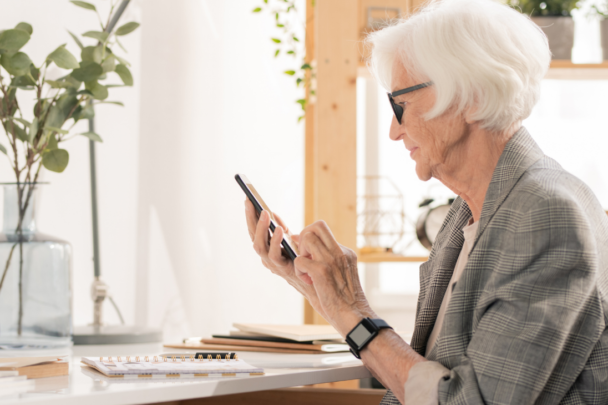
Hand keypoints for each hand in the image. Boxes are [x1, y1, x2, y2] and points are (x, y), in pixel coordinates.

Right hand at [244, 199, 327, 319]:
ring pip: (259, 246)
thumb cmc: (305, 262)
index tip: (247, 197)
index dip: (249, 215)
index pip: (254, 230)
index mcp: (267, 248)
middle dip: (250, 219)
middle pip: (252, 236)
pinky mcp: (283, 270)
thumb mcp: (291, 242)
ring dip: (261, 229)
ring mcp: (272, 265)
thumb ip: (281, 230)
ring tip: (264, 213)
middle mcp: (266, 257)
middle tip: (250, 202)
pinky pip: (274, 256)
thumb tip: (272, 214)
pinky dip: (275, 242)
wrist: (318, 285)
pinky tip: (280, 229)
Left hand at [294, 221, 375, 335]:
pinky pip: (300, 260)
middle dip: (304, 237)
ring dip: (301, 254)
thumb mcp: (340, 273)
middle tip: (305, 256)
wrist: (355, 317)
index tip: (307, 252)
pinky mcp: (322, 271)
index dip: (310, 237)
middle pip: (317, 225)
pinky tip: (309, 282)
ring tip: (307, 271)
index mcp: (345, 252)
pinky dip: (299, 271)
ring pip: (307, 238)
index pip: (323, 229)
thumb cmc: (344, 299)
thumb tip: (301, 240)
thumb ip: (325, 258)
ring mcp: (331, 260)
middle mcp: (340, 252)